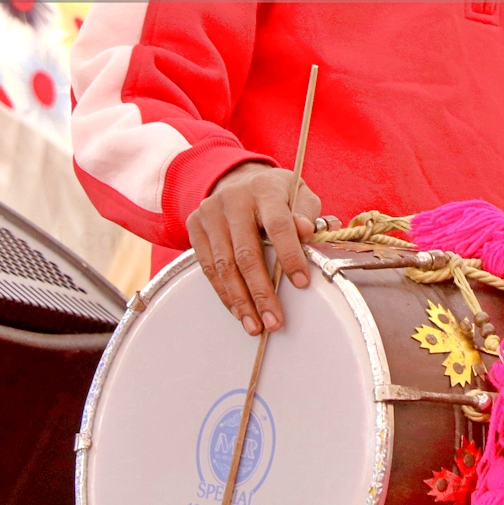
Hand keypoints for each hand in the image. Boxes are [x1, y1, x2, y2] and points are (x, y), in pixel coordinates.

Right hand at [188, 162, 321, 335]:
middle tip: (274, 320)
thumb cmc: (276, 194)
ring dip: (241, 300)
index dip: (290, 255)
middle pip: (246, 253)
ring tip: (256, 325)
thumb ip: (308, 213)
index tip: (301, 283)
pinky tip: (238, 310)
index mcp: (264, 189)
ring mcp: (210, 213)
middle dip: (261, 291)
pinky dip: (224, 293)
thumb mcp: (299, 194)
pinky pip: (208, 267)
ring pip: (224, 265)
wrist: (238, 179)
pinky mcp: (195, 227)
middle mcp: (233, 199)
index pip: (278, 225)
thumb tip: (308, 232)